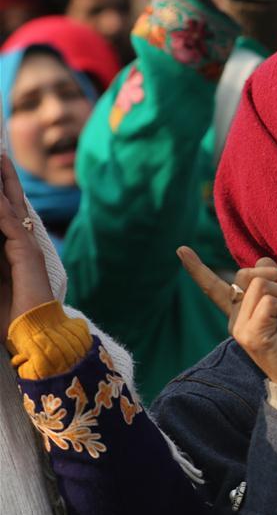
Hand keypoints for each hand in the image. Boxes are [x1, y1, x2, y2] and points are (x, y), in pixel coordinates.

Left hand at [0, 152, 52, 336]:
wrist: (34, 334)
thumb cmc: (11, 318)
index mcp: (14, 252)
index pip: (4, 214)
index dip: (1, 194)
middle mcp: (22, 244)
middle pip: (10, 203)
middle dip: (3, 180)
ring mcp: (26, 247)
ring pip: (8, 206)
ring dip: (1, 184)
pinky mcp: (26, 253)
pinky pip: (8, 222)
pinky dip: (0, 206)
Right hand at [178, 247, 276, 396]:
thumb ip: (272, 281)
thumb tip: (262, 262)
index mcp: (240, 312)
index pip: (214, 288)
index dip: (197, 268)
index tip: (180, 249)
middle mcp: (235, 319)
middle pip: (248, 273)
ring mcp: (240, 327)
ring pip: (261, 284)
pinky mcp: (250, 334)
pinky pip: (269, 300)